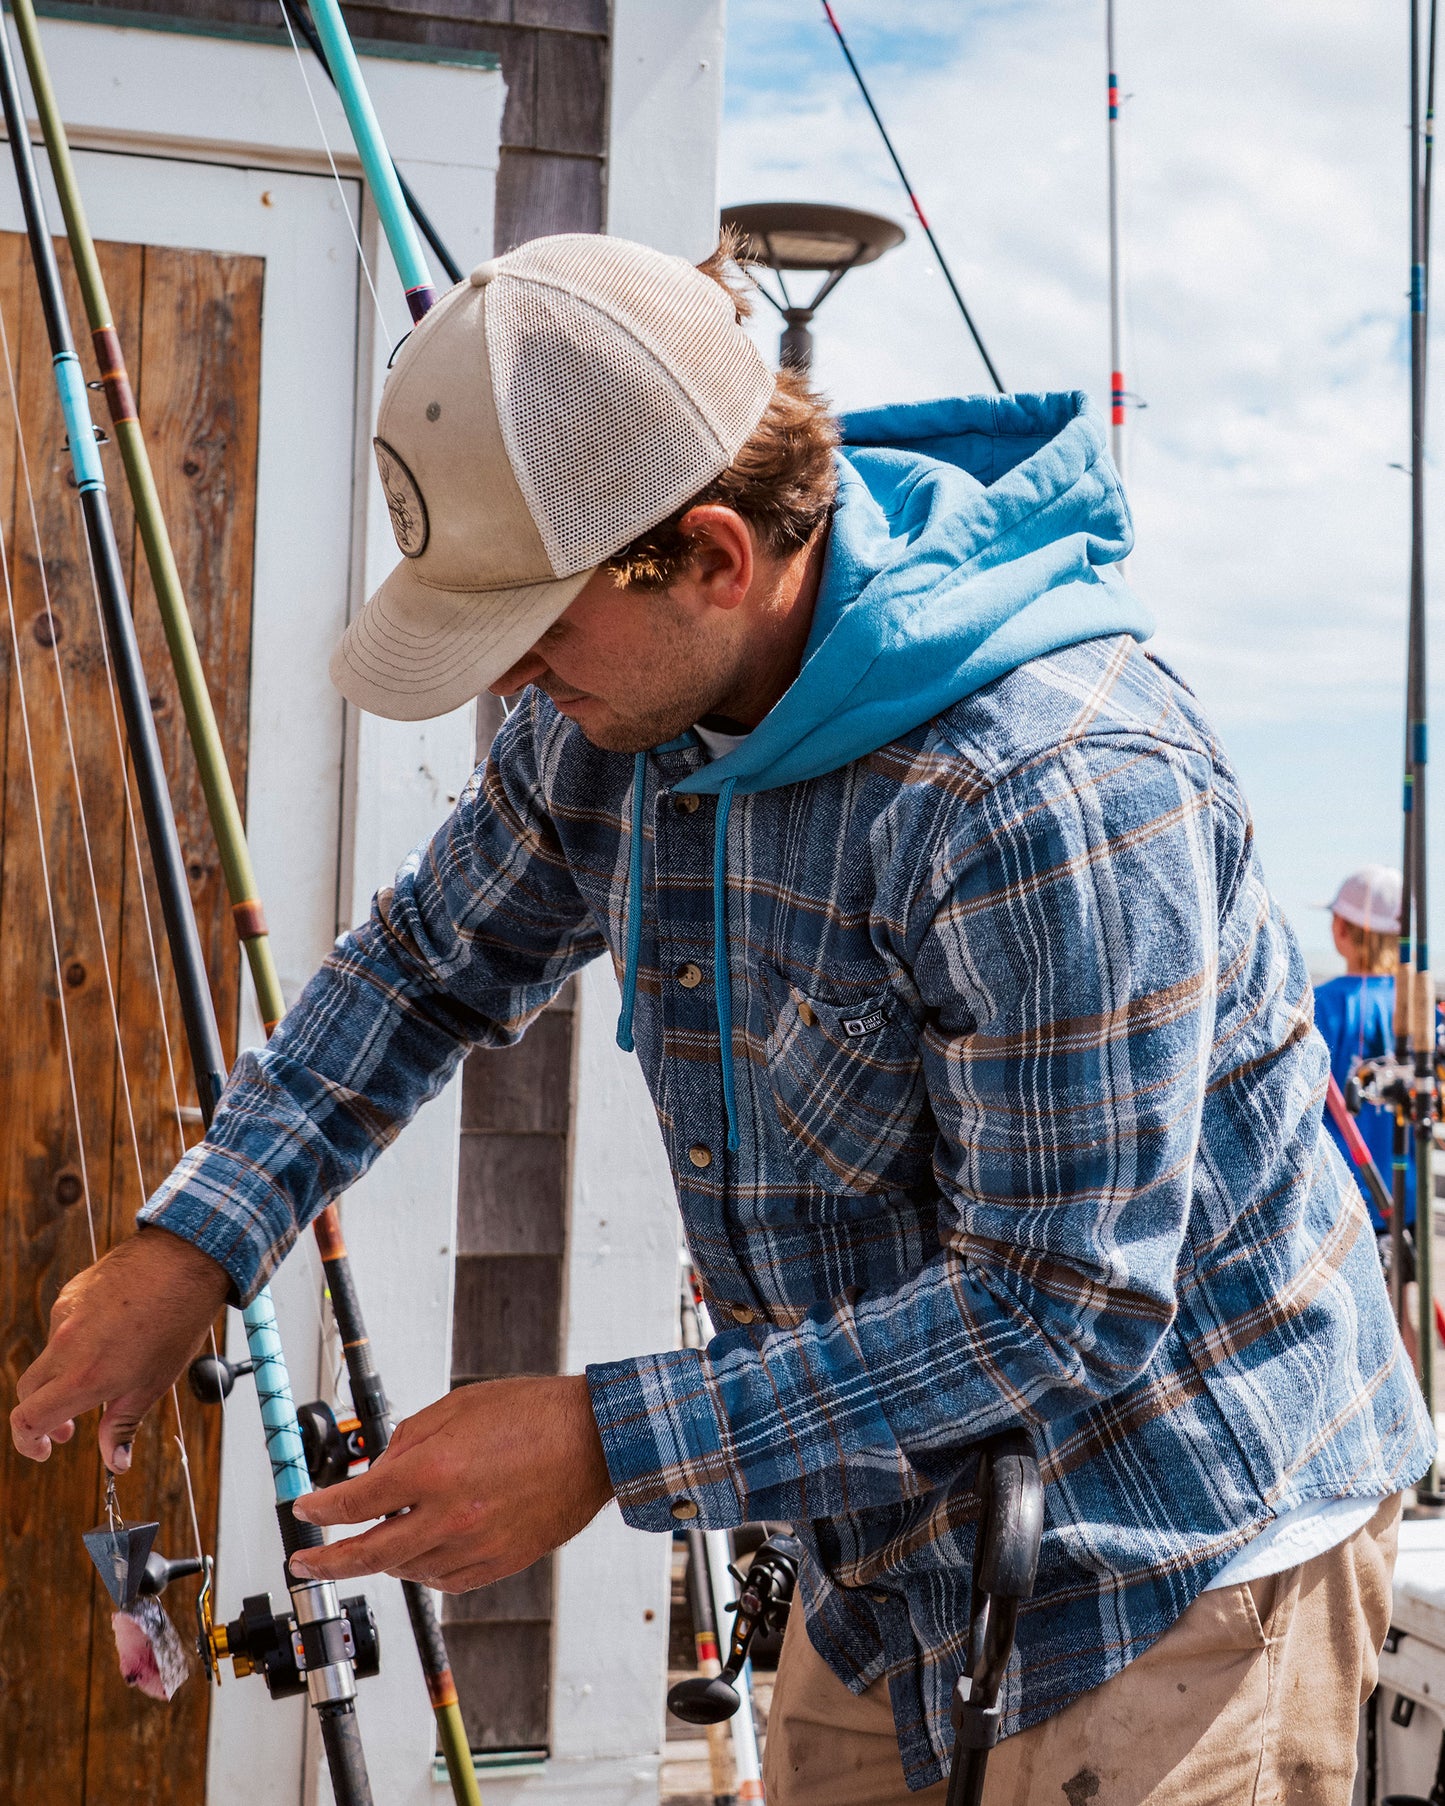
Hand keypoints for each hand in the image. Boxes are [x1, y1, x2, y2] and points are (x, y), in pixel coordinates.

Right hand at [11, 1228, 230, 1471]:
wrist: (185, 1259)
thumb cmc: (177, 1322)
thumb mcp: (154, 1383)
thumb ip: (123, 1424)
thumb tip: (114, 1461)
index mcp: (83, 1376)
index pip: (27, 1420)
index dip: (28, 1443)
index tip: (46, 1449)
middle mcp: (64, 1346)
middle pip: (29, 1392)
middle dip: (43, 1415)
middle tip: (71, 1425)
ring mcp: (64, 1315)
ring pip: (48, 1358)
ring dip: (64, 1375)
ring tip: (108, 1370)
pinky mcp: (70, 1293)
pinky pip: (62, 1327)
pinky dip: (76, 1342)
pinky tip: (112, 1335)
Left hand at [289, 1374, 614, 1590]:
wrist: (594, 1441)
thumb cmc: (531, 1414)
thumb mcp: (456, 1408)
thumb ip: (407, 1442)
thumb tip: (376, 1473)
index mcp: (434, 1469)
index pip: (355, 1502)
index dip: (320, 1509)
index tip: (305, 1510)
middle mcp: (449, 1516)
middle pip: (368, 1554)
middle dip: (326, 1563)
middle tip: (304, 1564)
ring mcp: (475, 1546)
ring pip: (405, 1570)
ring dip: (381, 1558)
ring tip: (377, 1540)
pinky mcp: (498, 1564)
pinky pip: (443, 1581)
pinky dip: (422, 1569)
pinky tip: (420, 1552)